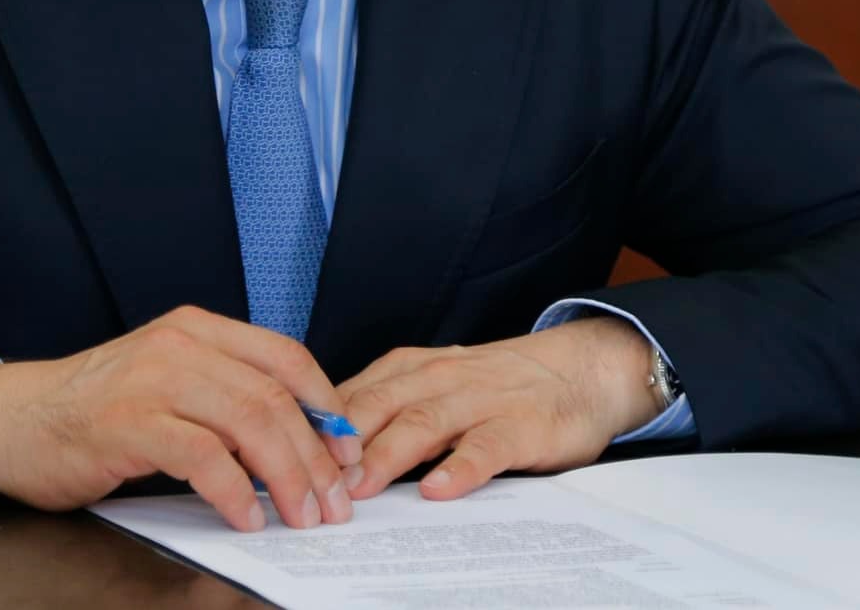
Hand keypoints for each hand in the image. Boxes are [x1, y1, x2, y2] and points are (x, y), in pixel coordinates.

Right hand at [0, 306, 361, 531]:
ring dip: (286, 476)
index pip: (286, 358)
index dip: (326, 407)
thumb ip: (221, 397)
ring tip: (303, 515)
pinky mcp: (130, 422)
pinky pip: (203, 456)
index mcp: (198, 329)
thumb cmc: (93, 411)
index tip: (348, 453)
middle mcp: (181, 344)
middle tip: (334, 502)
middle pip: (275, 396)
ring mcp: (155, 379)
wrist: (11, 419)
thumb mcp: (167, 384)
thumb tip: (294, 444)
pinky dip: (234, 491)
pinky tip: (246, 518)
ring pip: (248, 422)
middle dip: (315, 455)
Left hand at [337, 317, 659, 500]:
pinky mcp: (520, 425)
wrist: (579, 370)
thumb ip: (383, 410)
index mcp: (410, 369)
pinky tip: (439, 489)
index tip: (280, 458)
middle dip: (339, 444)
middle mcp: (439, 377)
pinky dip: (460, 468)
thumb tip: (315, 449)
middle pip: (378, 406)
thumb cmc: (494, 386)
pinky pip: (486, 447)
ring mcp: (480, 400)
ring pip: (424, 423)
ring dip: (386, 455)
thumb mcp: (432, 386)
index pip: (350, 395)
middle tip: (307, 479)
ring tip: (357, 487)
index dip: (313, 428)